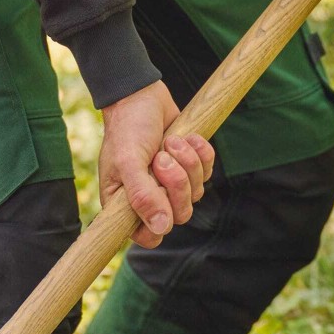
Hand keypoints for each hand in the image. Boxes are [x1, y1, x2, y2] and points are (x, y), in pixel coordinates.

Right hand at [99, 81, 214, 248]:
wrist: (142, 96)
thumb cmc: (128, 129)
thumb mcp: (128, 162)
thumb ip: (142, 196)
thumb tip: (160, 228)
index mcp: (125, 205)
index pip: (147, 237)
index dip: (158, 224)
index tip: (158, 200)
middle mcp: (149, 199)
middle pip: (179, 214)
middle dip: (176, 183)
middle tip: (162, 157)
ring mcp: (171, 184)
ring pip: (196, 193)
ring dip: (188, 163)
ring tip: (171, 141)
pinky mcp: (189, 168)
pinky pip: (208, 173)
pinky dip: (201, 153)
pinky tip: (186, 137)